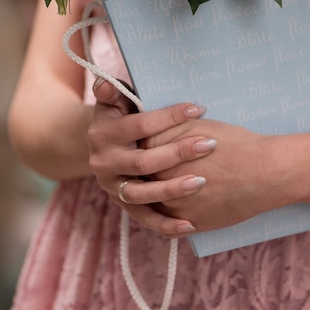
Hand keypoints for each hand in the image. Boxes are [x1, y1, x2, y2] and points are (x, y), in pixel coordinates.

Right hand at [87, 80, 216, 236]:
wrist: (100, 144)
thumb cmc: (118, 114)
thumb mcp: (113, 100)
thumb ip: (112, 91)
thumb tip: (106, 84)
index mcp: (103, 134)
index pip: (140, 126)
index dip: (170, 117)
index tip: (199, 110)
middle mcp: (104, 163)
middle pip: (144, 162)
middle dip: (178, 152)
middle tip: (210, 144)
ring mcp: (112, 187)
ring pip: (142, 194)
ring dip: (173, 189)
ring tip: (201, 181)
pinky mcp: (121, 204)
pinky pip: (144, 218)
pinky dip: (165, 224)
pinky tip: (190, 224)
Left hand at [145, 119, 284, 231]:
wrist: (265, 172)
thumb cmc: (232, 143)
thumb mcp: (194, 125)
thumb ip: (165, 127)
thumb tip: (147, 130)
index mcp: (159, 157)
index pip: (137, 153)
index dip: (141, 150)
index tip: (144, 148)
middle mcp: (161, 184)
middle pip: (141, 180)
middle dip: (143, 173)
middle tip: (150, 168)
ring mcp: (175, 208)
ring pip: (153, 204)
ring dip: (154, 196)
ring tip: (162, 186)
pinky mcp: (191, 224)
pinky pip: (170, 224)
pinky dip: (170, 216)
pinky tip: (175, 205)